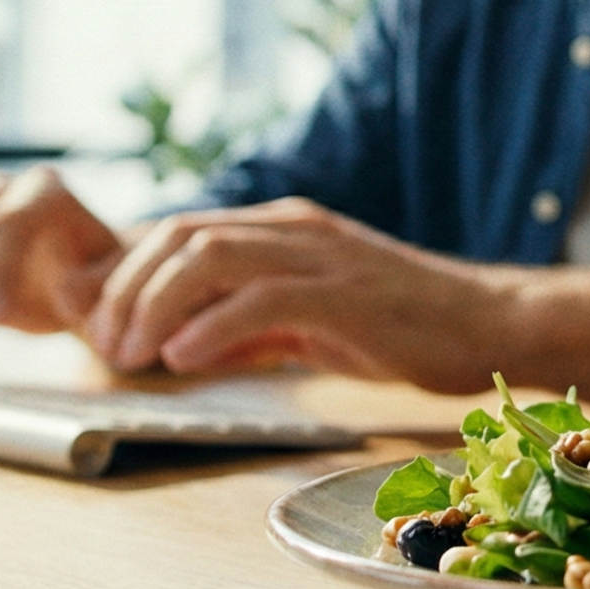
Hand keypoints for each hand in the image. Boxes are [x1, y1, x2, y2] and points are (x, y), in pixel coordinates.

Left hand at [89, 196, 509, 392]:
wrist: (490, 324)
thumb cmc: (404, 326)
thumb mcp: (313, 320)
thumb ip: (253, 321)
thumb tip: (185, 343)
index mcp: (283, 229)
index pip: (182, 231)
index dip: (127, 273)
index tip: (99, 323)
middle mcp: (294, 230)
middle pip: (181, 236)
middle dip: (127, 289)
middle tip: (103, 345)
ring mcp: (321, 257)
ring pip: (211, 258)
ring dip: (155, 306)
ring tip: (130, 355)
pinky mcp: (346, 295)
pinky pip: (262, 300)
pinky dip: (212, 327)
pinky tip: (184, 358)